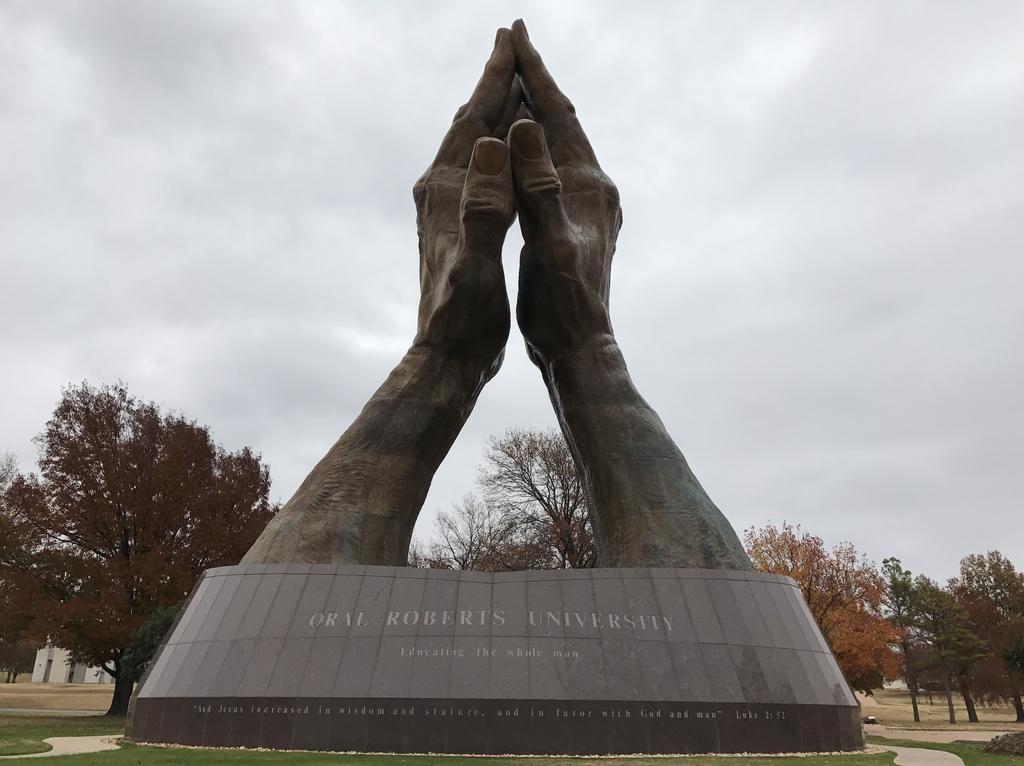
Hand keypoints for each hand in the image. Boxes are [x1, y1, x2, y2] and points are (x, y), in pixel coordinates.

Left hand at [412, 29, 521, 378]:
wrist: (447, 356)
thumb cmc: (464, 317)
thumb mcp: (477, 261)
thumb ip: (484, 206)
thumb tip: (492, 145)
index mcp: (446, 191)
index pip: (472, 121)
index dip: (492, 79)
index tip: (509, 39)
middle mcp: (442, 192)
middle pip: (471, 123)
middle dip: (492, 83)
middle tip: (511, 43)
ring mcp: (450, 208)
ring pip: (476, 145)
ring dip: (495, 112)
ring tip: (514, 84)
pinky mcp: (461, 225)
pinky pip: (483, 171)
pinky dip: (499, 147)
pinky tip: (511, 149)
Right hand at [507, 20, 621, 365]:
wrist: (579, 347)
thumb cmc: (562, 303)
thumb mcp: (549, 243)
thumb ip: (540, 187)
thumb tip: (527, 127)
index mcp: (588, 186)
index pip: (560, 115)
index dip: (536, 73)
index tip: (514, 34)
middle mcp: (593, 189)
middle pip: (563, 121)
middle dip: (536, 81)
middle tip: (513, 41)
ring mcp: (586, 206)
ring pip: (559, 143)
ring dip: (536, 110)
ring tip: (515, 82)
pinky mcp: (576, 222)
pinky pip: (552, 168)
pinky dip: (533, 146)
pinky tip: (522, 149)